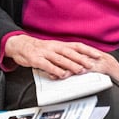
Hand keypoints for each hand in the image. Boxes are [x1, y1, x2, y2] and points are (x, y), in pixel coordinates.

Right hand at [4, 34, 118, 81]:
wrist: (20, 45)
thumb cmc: (39, 49)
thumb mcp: (53, 48)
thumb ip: (64, 55)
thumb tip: (80, 61)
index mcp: (60, 44)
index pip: (77, 46)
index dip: (88, 50)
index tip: (98, 55)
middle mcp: (54, 47)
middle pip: (71, 52)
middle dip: (82, 59)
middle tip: (91, 65)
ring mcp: (45, 53)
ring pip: (61, 58)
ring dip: (71, 65)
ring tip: (80, 70)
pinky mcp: (36, 59)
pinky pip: (47, 65)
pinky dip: (55, 70)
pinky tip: (62, 74)